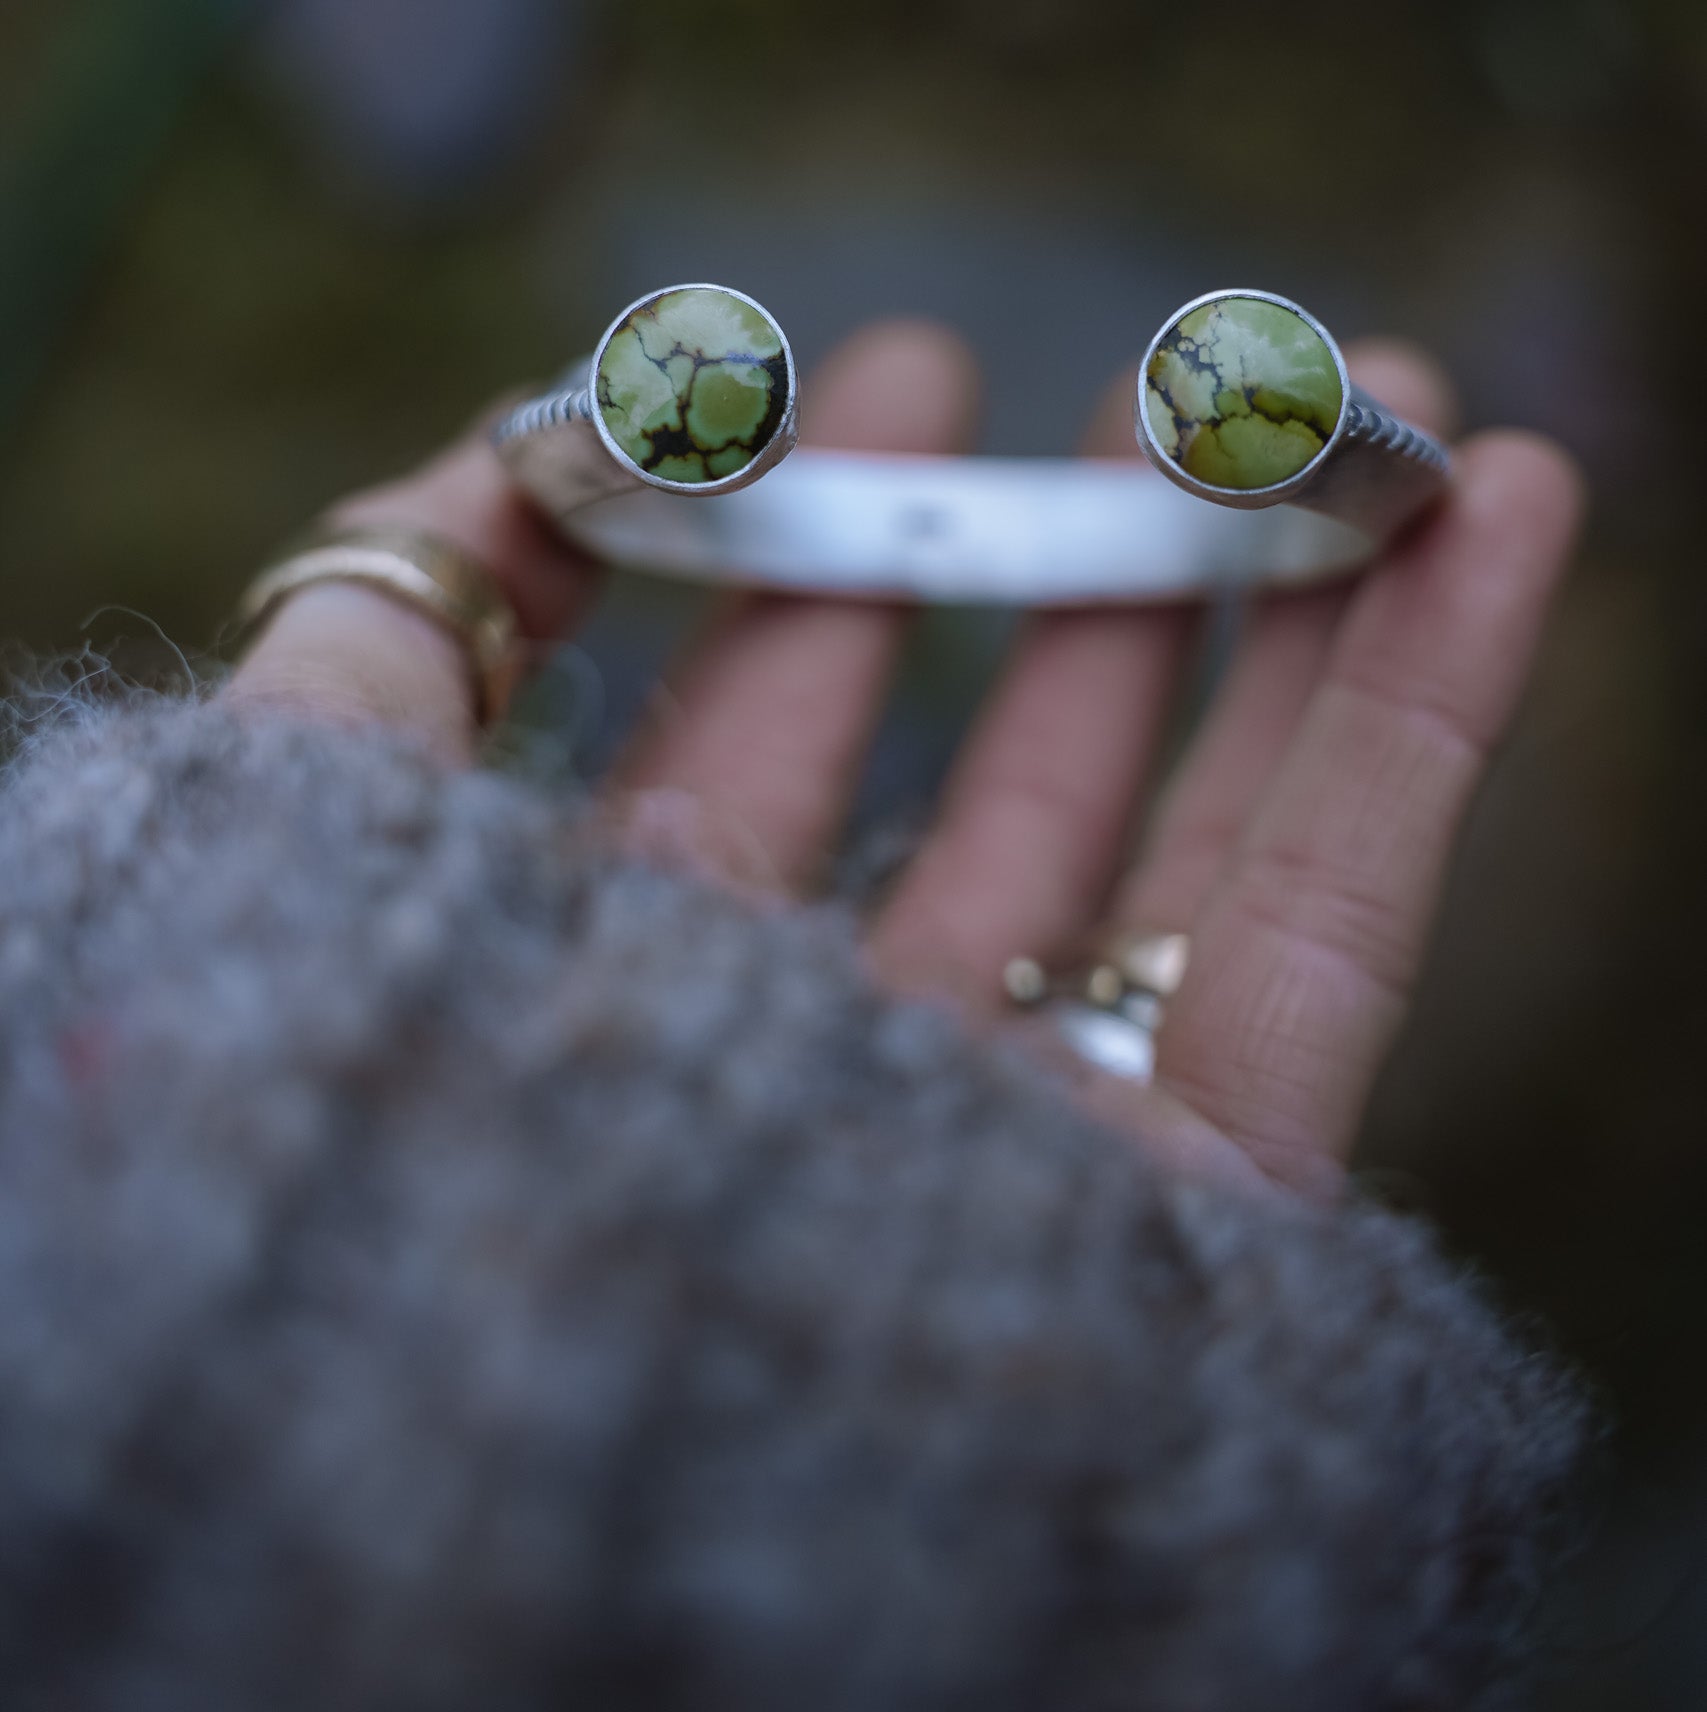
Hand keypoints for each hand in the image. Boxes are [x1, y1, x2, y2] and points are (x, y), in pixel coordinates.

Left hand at [228, 320, 1581, 1198]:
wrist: (516, 1490)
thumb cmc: (369, 1143)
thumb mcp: (303, 826)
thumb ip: (386, 619)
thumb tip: (517, 440)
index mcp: (624, 1017)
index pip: (752, 755)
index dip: (828, 556)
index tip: (900, 372)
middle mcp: (833, 1092)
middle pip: (1004, 792)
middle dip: (1086, 569)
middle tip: (1165, 386)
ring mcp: (1026, 1155)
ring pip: (1197, 840)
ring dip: (1295, 605)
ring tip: (1364, 400)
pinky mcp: (1206, 1223)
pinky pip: (1341, 926)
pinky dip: (1433, 705)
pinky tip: (1492, 511)